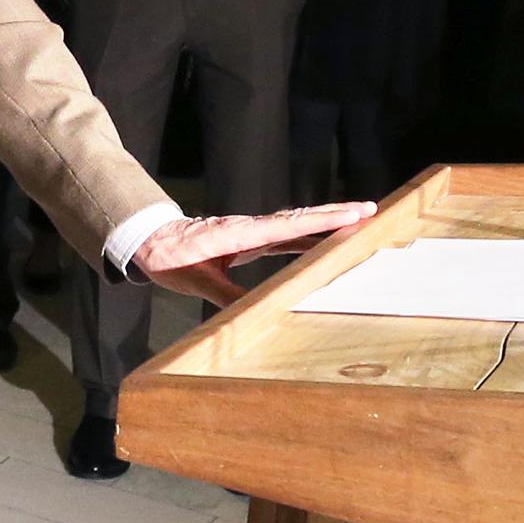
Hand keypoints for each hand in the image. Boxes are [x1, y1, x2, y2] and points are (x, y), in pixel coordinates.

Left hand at [133, 201, 376, 305]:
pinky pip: (284, 234)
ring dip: (325, 221)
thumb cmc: (170, 258)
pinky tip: (324, 240)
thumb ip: (223, 294)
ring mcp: (252, 231)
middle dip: (336, 214)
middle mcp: (251, 227)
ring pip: (295, 223)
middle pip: (300, 219)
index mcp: (240, 234)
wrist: (152, 240)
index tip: (351, 212)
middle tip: (371, 209)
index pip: (288, 226)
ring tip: (359, 218)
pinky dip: (306, 234)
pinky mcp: (249, 237)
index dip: (321, 221)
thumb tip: (251, 313)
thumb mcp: (194, 279)